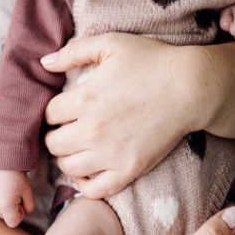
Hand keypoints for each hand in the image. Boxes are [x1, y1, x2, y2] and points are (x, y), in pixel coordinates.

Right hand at [0, 170, 34, 228]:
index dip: (19, 214)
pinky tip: (0, 188)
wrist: (4, 160)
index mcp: (6, 207)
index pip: (13, 223)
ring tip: (7, 189)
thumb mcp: (28, 193)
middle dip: (11, 209)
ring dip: (3, 205)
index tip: (21, 201)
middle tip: (14, 193)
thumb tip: (24, 213)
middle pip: (5, 217)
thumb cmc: (18, 177)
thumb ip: (29, 208)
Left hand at [42, 33, 197, 197]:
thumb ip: (74, 51)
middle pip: (53, 143)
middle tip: (66, 126)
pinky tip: (88, 170)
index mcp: (85, 98)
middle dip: (55, 133)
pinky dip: (84, 183)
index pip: (49, 113)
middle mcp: (93, 130)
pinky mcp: (129, 170)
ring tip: (76, 145)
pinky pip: (94, 190)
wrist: (189, 88)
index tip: (63, 106)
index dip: (54, 108)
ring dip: (66, 156)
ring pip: (68, 167)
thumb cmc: (151, 60)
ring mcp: (111, 154)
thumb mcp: (111, 43)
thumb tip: (44, 63)